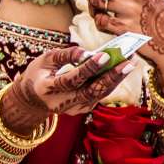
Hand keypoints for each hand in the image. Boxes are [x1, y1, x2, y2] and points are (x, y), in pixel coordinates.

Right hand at [11, 44, 132, 120]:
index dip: (88, 68)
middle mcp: (61, 103)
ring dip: (116, 79)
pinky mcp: (80, 110)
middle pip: (90, 91)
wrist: (33, 99)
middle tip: (128, 62)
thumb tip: (88, 53)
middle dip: (111, 76)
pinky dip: (110, 83)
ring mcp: (72, 109)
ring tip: (130, 63)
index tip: (104, 55)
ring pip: (98, 95)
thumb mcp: (45, 60)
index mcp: (47, 89)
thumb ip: (65, 55)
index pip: (71, 79)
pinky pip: (98, 96)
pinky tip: (121, 70)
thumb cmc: (39, 74)